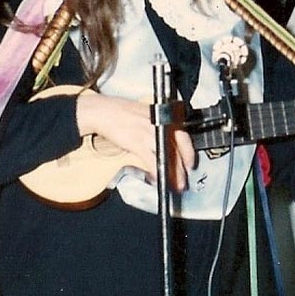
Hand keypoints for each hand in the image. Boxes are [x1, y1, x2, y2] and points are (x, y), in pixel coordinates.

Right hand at [76, 91, 195, 190]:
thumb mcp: (147, 114)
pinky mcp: (137, 143)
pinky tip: (157, 178)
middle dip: (183, 166)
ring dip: (173, 172)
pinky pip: (152, 160)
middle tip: (184, 178)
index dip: (189, 152)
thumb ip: (159, 126)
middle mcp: (159, 124)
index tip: (190, 163)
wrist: (104, 112)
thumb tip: (168, 142)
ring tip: (175, 183)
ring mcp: (150, 133)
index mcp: (163, 117)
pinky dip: (156, 170)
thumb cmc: (122, 112)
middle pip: (178, 148)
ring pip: (168, 156)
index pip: (183, 136)